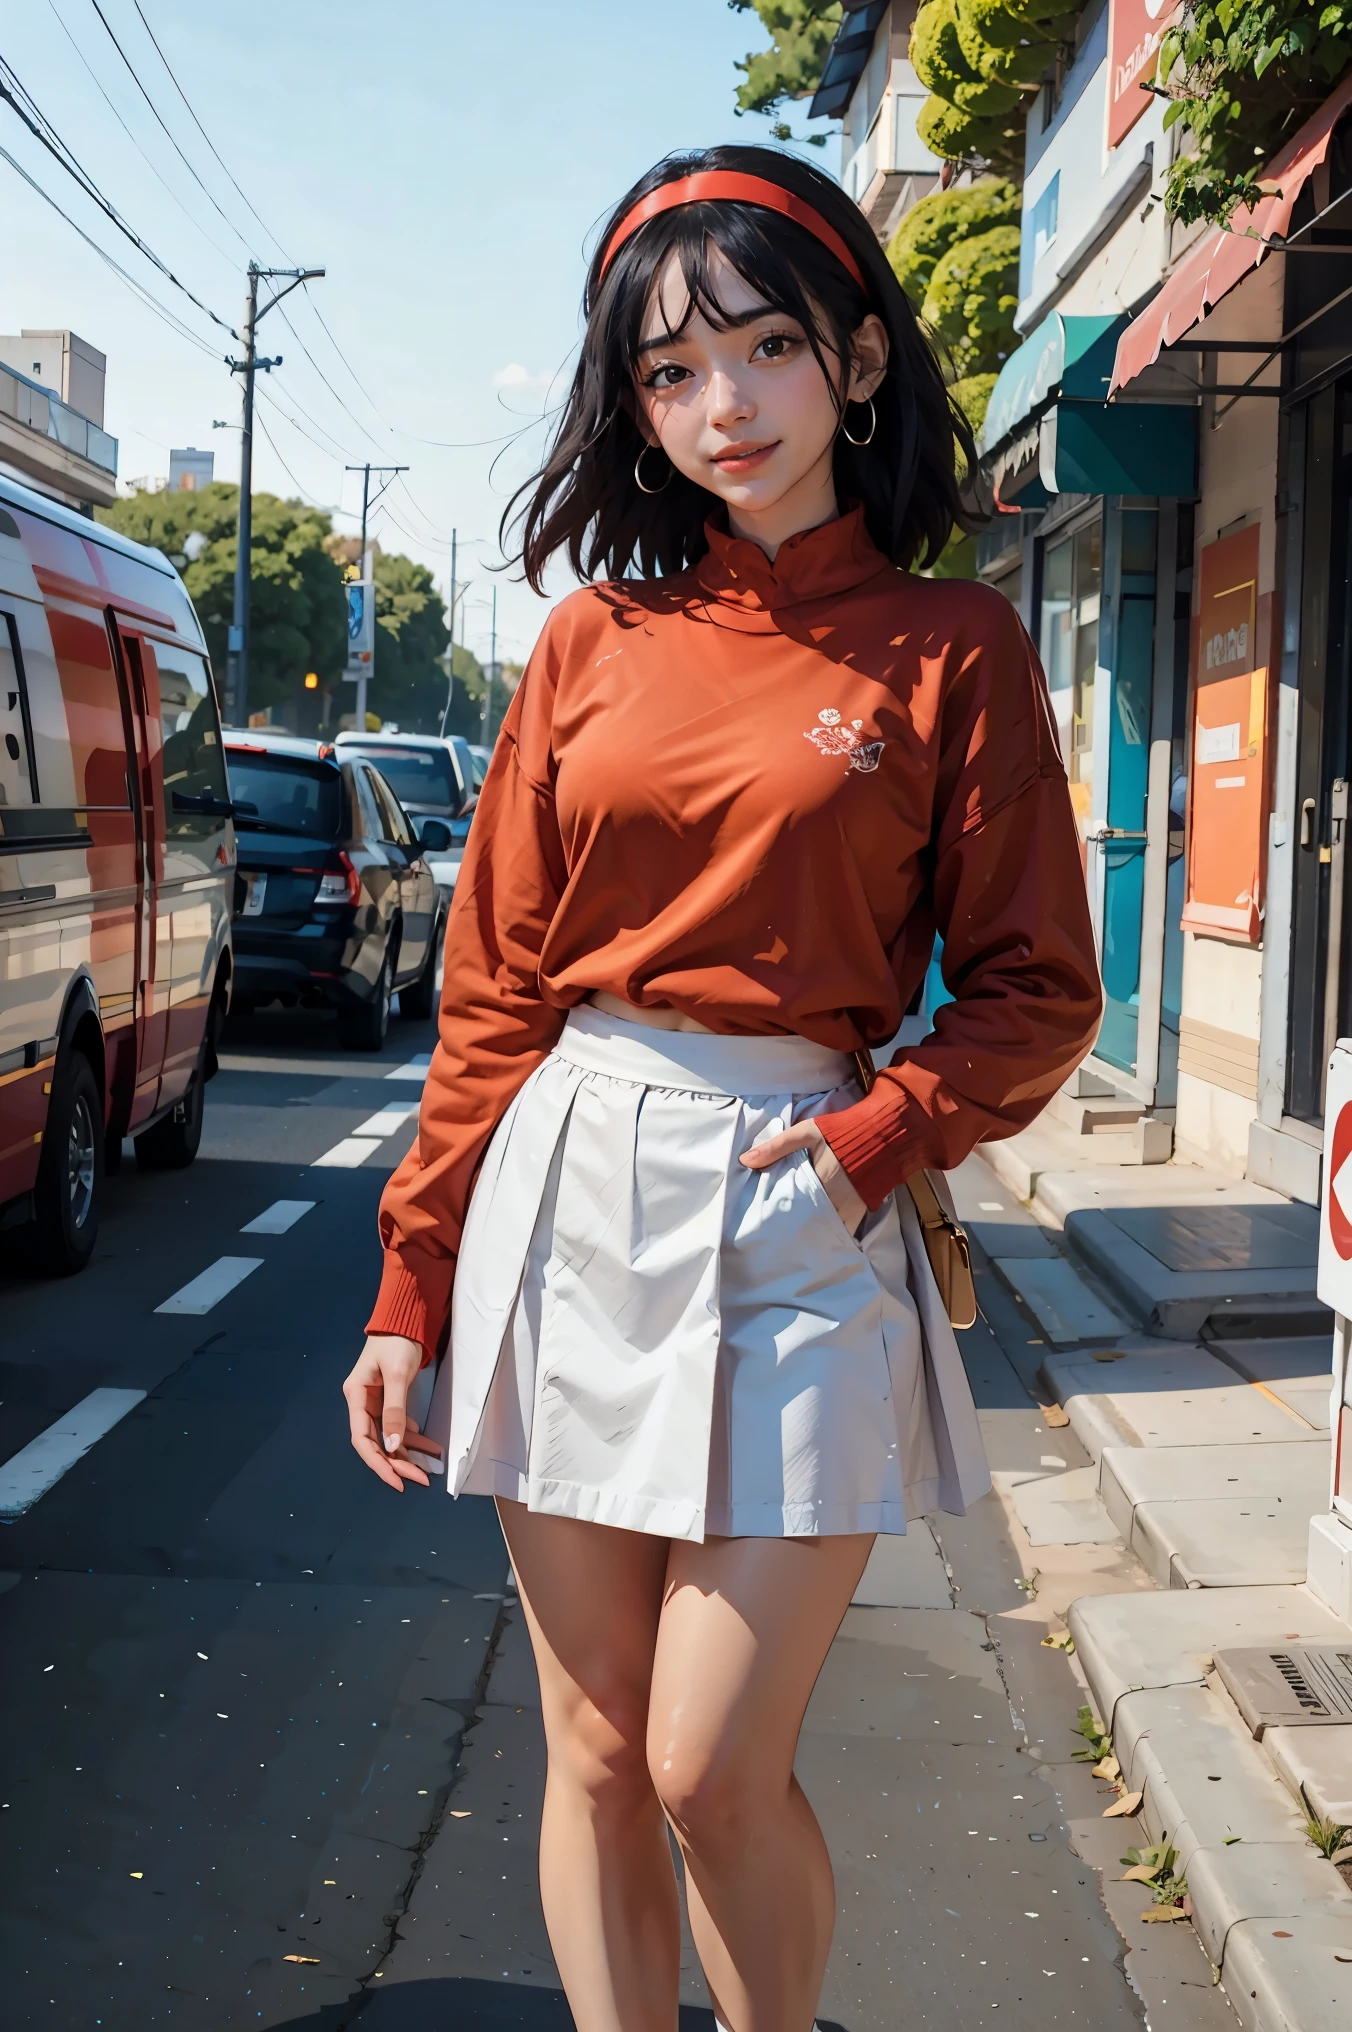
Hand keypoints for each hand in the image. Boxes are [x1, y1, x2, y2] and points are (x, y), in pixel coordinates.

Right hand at [342, 1334, 443, 1492]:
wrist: (406, 1319)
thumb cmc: (397, 1342)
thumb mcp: (398, 1374)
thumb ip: (395, 1410)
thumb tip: (393, 1445)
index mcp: (356, 1396)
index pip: (362, 1439)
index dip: (378, 1463)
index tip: (397, 1481)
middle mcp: (362, 1402)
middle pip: (376, 1442)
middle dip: (397, 1463)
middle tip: (420, 1478)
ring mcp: (375, 1402)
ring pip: (389, 1437)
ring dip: (406, 1454)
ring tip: (428, 1469)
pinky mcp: (389, 1399)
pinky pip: (399, 1425)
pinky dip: (412, 1438)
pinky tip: (427, 1447)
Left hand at [739, 1118, 867, 1235]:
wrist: (884, 1133)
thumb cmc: (841, 1131)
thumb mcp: (807, 1132)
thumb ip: (777, 1147)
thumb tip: (745, 1161)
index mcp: (817, 1182)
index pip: (791, 1206)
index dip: (778, 1214)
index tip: (765, 1219)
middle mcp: (834, 1201)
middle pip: (807, 1221)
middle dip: (793, 1226)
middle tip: (777, 1232)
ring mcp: (849, 1209)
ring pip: (824, 1227)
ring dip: (811, 1230)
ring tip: (795, 1235)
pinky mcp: (861, 1211)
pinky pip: (842, 1228)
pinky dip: (830, 1230)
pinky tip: (819, 1232)